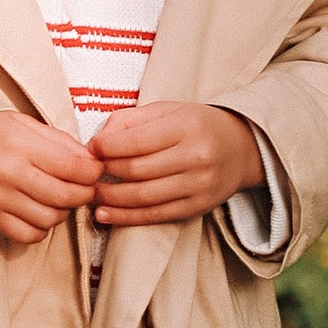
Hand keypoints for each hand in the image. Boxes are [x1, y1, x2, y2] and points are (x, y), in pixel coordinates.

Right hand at [0, 111, 102, 246]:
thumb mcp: (22, 123)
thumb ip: (58, 141)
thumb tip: (90, 161)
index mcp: (20, 144)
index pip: (73, 166)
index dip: (93, 172)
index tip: (96, 170)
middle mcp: (9, 173)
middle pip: (66, 195)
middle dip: (84, 193)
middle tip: (85, 187)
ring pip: (49, 219)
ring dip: (63, 212)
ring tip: (60, 199)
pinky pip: (27, 235)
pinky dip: (41, 229)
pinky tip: (41, 215)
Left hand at [91, 101, 264, 229]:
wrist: (240, 148)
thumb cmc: (196, 125)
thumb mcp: (167, 110)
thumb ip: (130, 120)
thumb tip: (97, 141)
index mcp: (186, 127)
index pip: (136, 141)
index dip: (106, 147)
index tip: (91, 149)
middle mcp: (196, 157)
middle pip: (137, 170)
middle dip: (105, 172)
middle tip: (87, 172)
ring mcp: (198, 185)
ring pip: (144, 196)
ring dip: (110, 198)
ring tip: (91, 193)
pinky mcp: (197, 207)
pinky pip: (155, 215)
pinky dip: (126, 217)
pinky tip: (105, 214)